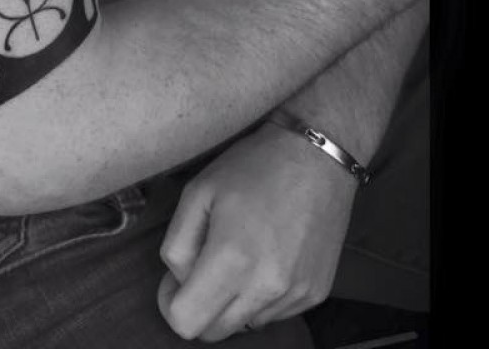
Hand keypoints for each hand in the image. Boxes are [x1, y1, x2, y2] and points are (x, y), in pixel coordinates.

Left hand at [157, 122, 357, 340]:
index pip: (187, 323)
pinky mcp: (316, 293)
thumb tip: (177, 285)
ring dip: (233, 300)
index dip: (171, 304)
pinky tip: (267, 255)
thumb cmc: (253, 167)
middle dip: (200, 305)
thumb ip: (177, 246)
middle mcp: (267, 286)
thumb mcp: (198, 192)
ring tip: (241, 253)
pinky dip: (261, 295)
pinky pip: (274, 313)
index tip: (174, 281)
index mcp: (232, 259)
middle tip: (205, 263)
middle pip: (214, 331)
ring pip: (245, 324)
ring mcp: (296, 294)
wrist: (318, 156)